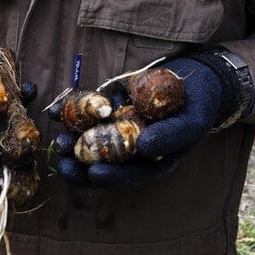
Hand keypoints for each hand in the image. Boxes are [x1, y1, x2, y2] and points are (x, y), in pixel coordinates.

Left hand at [52, 56, 231, 187]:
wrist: (198, 78)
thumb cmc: (199, 105)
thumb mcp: (192, 122)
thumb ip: (170, 136)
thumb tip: (144, 148)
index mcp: (153, 160)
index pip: (129, 174)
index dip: (110, 176)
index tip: (92, 173)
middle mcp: (134, 147)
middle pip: (105, 160)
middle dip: (82, 161)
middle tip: (64, 158)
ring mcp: (121, 125)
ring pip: (93, 137)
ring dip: (73, 139)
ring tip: (58, 140)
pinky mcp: (113, 105)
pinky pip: (89, 111)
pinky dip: (72, 111)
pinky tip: (55, 111)